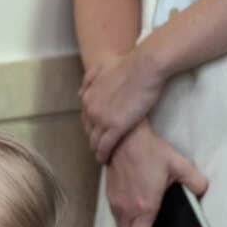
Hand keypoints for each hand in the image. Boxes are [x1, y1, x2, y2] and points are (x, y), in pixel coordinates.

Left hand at [80, 49, 165, 163]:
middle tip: (102, 148)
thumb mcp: (102, 68)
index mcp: (87, 97)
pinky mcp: (116, 127)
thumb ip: (90, 80)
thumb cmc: (130, 64)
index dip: (92, 128)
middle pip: (89, 132)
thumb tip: (82, 92)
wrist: (144, 67)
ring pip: (95, 142)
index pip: (85, 119)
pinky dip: (104, 156)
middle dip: (95, 140)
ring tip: (104, 158)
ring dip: (98, 151)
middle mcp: (90, 110)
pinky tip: (107, 161)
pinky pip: (105, 147)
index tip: (99, 134)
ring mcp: (101, 120)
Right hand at [106, 122, 206, 226]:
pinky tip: (135, 213)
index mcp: (144, 207)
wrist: (123, 139)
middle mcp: (127, 209)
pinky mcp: (110, 196)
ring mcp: (116, 203)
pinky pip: (116, 217)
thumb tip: (202, 192)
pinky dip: (124, 222)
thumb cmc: (149, 151)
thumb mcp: (179, 165)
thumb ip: (195, 182)